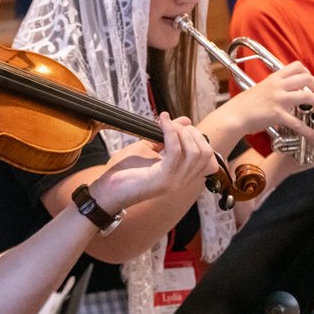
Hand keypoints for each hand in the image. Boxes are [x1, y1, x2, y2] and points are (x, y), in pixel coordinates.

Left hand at [95, 113, 216, 211]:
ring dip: (181, 131)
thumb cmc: (124, 172)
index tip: (180, 125)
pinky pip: (175, 151)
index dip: (197, 137)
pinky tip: (161, 122)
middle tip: (172, 124)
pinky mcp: (163, 179)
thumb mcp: (149, 149)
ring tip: (165, 123)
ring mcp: (174, 181)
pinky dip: (170, 132)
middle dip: (191, 132)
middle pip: (205, 153)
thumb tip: (186, 121)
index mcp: (181, 176)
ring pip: (195, 152)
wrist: (106, 192)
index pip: (207, 156)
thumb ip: (168, 137)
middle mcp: (182, 181)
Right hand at [225, 61, 313, 142]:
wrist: (234, 115)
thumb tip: (284, 89)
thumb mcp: (260, 88)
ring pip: (307, 97)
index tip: (310, 83)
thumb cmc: (244, 105)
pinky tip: (313, 134)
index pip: (297, 66)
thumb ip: (274, 87)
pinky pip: (297, 122)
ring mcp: (278, 100)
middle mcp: (277, 86)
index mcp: (274, 79)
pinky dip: (308, 130)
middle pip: (307, 78)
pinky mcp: (277, 115)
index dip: (308, 73)